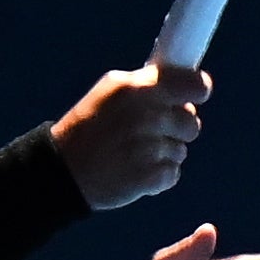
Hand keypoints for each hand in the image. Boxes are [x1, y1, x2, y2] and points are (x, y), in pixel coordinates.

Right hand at [60, 61, 207, 204]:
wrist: (62, 171)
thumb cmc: (88, 127)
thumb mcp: (110, 91)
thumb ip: (148, 84)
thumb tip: (186, 82)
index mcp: (136, 89)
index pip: (193, 84)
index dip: (198, 90)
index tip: (197, 95)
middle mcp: (145, 116)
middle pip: (192, 121)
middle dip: (178, 128)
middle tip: (151, 131)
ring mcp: (148, 147)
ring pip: (181, 149)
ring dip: (165, 153)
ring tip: (134, 152)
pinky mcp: (149, 176)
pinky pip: (173, 173)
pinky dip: (158, 176)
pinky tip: (135, 171)